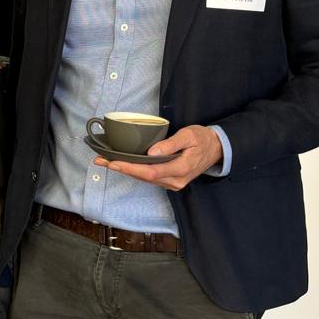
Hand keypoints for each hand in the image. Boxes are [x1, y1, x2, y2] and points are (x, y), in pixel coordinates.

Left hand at [101, 124, 221, 191]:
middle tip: (101, 161)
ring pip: (145, 178)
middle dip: (121, 169)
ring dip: (126, 170)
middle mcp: (175, 180)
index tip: (114, 162)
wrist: (217, 149)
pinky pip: (149, 177)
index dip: (130, 168)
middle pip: (144, 177)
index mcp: (181, 169)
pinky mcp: (170, 180)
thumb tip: (152, 152)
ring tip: (106, 162)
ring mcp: (173, 182)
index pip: (150, 171)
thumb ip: (171, 144)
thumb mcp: (189, 135)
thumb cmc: (203, 139)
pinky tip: (123, 165)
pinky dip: (135, 171)